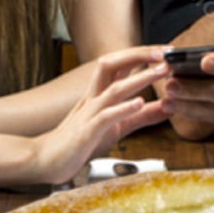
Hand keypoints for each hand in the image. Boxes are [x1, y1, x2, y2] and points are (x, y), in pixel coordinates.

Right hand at [33, 48, 169, 183]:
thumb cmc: (78, 143)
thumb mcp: (116, 127)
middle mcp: (92, 98)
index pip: (120, 65)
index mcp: (98, 94)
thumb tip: (167, 108)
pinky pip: (105, 117)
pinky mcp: (86, 133)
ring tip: (161, 72)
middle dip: (139, 55)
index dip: (142, 55)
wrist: (45, 161)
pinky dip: (123, 109)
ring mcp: (88, 114)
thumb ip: (141, 117)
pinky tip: (139, 103)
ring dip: (139, 78)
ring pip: (113, 88)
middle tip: (165, 53)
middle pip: (112, 64)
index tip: (167, 51)